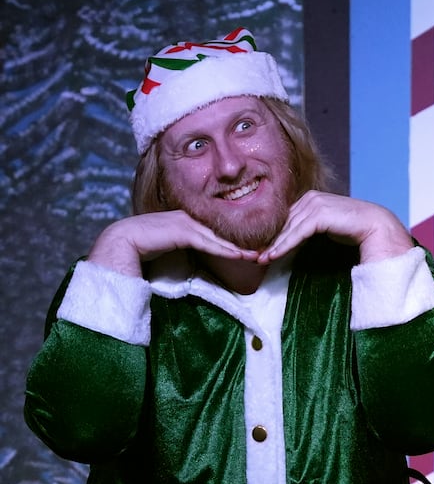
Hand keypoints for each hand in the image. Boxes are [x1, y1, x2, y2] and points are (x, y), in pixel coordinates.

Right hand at [87, 212, 255, 276]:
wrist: (119, 244)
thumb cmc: (143, 250)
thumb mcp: (172, 250)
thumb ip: (187, 252)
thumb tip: (200, 264)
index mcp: (186, 222)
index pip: (214, 232)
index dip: (233, 241)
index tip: (251, 251)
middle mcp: (186, 219)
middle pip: (220, 232)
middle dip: (241, 243)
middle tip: (263, 252)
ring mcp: (182, 223)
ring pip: (216, 237)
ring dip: (237, 248)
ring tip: (256, 256)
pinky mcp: (178, 230)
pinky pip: (206, 241)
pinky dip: (223, 249)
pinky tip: (238, 255)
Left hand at [260, 191, 413, 263]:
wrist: (376, 225)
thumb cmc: (354, 228)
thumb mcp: (327, 226)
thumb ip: (310, 227)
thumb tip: (294, 238)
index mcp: (311, 198)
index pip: (286, 218)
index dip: (274, 235)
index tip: (263, 249)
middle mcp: (310, 198)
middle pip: (284, 223)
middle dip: (269, 241)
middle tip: (255, 257)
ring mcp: (315, 204)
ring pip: (288, 229)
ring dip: (273, 246)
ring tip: (261, 259)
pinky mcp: (319, 214)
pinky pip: (296, 233)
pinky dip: (283, 246)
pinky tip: (273, 256)